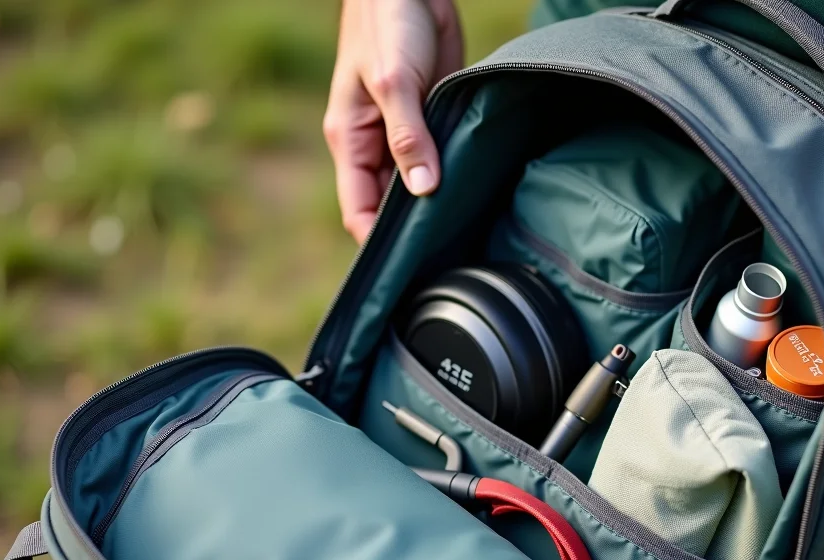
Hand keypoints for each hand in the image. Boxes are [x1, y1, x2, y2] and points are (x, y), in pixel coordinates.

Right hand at [324, 0, 462, 242]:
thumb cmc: (388, 24)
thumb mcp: (395, 82)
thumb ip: (408, 137)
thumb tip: (423, 191)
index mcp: (350, 139)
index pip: (357, 210)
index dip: (377, 243)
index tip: (407, 270)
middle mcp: (373, 145)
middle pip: (387, 207)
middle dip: (410, 233)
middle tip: (446, 263)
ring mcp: (403, 136)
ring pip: (415, 190)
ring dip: (434, 209)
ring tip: (463, 241)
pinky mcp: (431, 124)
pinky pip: (438, 165)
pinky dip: (451, 183)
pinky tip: (473, 202)